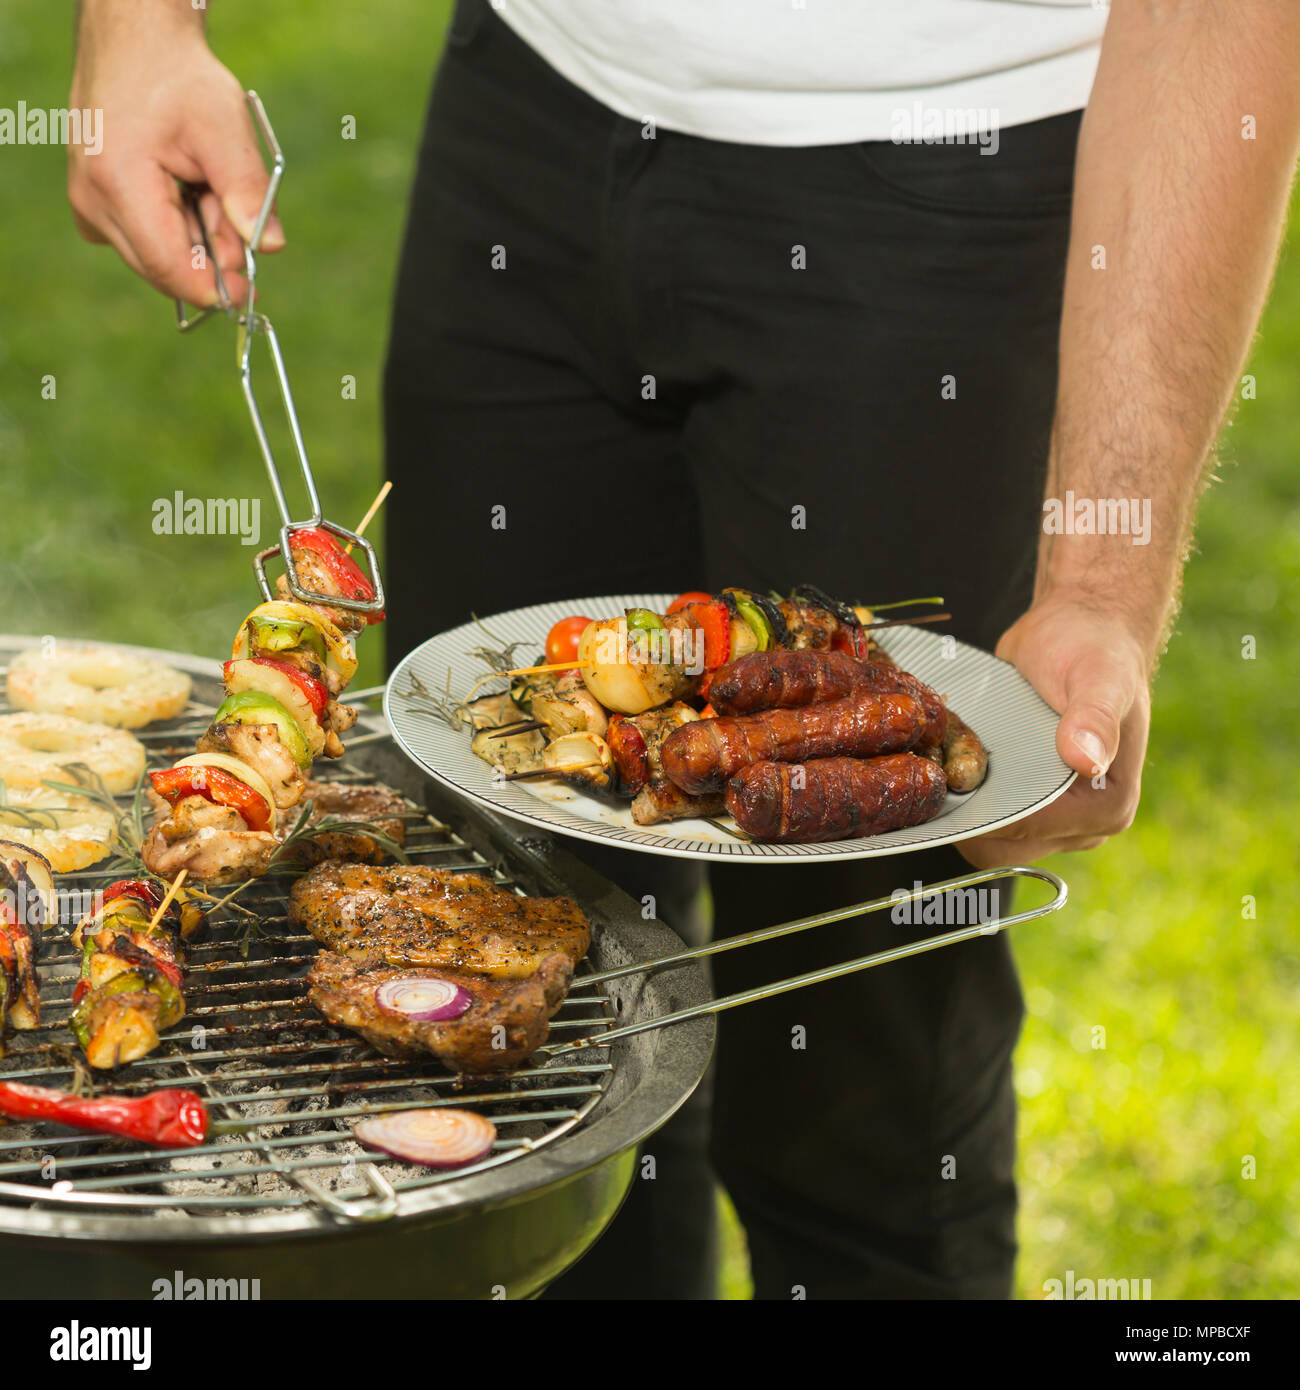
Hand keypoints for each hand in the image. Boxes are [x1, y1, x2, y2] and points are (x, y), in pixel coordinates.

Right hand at [67, 2, 282, 307]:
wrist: (136, 44)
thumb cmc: (179, 78)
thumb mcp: (225, 128)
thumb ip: (248, 191)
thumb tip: (270, 246)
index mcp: (118, 184)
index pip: (170, 268)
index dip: (214, 288)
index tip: (251, 288)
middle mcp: (92, 203)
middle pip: (166, 269)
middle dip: (210, 251)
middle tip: (226, 200)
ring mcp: (88, 207)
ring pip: (158, 258)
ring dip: (196, 235)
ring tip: (202, 182)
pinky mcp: (94, 208)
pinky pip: (146, 241)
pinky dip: (177, 226)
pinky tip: (183, 187)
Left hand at [958, 595, 1150, 868]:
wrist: (1075, 629)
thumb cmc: (1094, 649)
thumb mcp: (1099, 676)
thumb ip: (1094, 718)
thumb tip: (1087, 759)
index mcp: (1108, 806)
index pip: (1035, 830)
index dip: (989, 811)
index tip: (952, 779)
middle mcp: (1080, 824)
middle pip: (1003, 845)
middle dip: (964, 812)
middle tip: (933, 766)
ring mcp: (1048, 817)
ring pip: (983, 836)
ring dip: (954, 806)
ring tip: (935, 760)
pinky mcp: (1019, 801)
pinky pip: (978, 816)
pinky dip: (956, 796)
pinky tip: (940, 760)